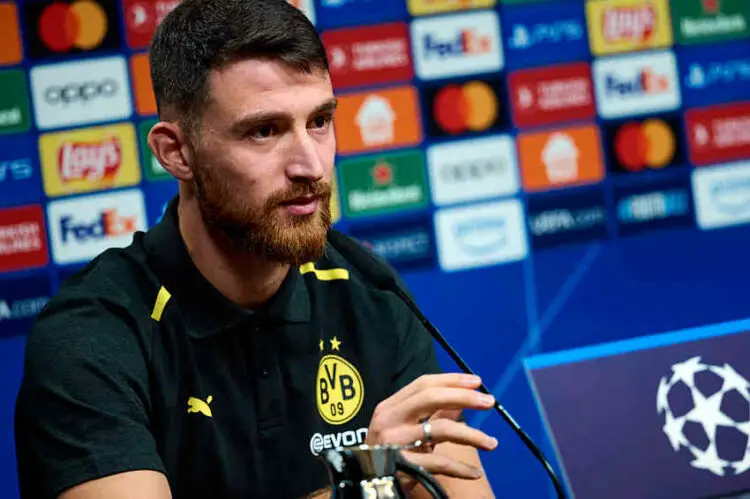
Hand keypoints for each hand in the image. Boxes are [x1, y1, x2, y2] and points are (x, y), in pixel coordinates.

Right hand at [364, 373, 497, 480]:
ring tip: (491, 443)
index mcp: (391, 407)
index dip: (452, 380)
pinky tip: (475, 473)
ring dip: (472, 435)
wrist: (366, 483)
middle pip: (431, 398)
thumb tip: (462, 398)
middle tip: (489, 402)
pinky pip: (440, 463)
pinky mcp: (403, 466)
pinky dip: (461, 469)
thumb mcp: (406, 428)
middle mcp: (390, 420)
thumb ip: (433, 413)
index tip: (477, 382)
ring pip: (441, 429)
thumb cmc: (389, 452)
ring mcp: (395, 443)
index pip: (423, 384)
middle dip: (464, 397)